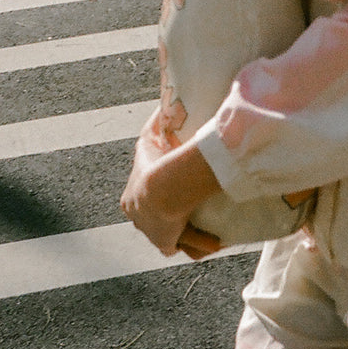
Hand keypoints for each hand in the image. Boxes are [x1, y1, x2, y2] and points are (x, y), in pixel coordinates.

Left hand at [121, 112, 221, 257]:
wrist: (163, 189)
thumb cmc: (157, 162)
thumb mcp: (151, 136)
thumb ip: (158, 120)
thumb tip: (168, 99)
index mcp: (130, 200)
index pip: (145, 201)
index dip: (163, 196)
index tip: (180, 190)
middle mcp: (139, 220)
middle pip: (158, 221)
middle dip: (176, 216)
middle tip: (196, 207)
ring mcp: (153, 234)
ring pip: (175, 237)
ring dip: (193, 234)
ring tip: (212, 227)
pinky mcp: (167, 244)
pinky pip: (189, 249)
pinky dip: (203, 244)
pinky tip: (217, 239)